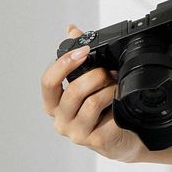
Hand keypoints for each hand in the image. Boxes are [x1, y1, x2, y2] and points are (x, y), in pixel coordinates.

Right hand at [41, 24, 141, 162]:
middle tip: (110, 71)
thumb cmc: (101, 110)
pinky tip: (121, 101)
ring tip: (117, 86)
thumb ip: (77, 56)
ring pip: (91, 102)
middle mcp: (61, 120)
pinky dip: (118, 103)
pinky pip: (108, 116)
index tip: (83, 50)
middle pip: (73, 91)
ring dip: (109, 89)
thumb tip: (71, 29)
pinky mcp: (96, 141)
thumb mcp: (86, 83)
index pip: (48, 81)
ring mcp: (77, 133)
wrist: (123, 139)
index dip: (64, 63)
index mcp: (54, 104)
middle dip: (96, 76)